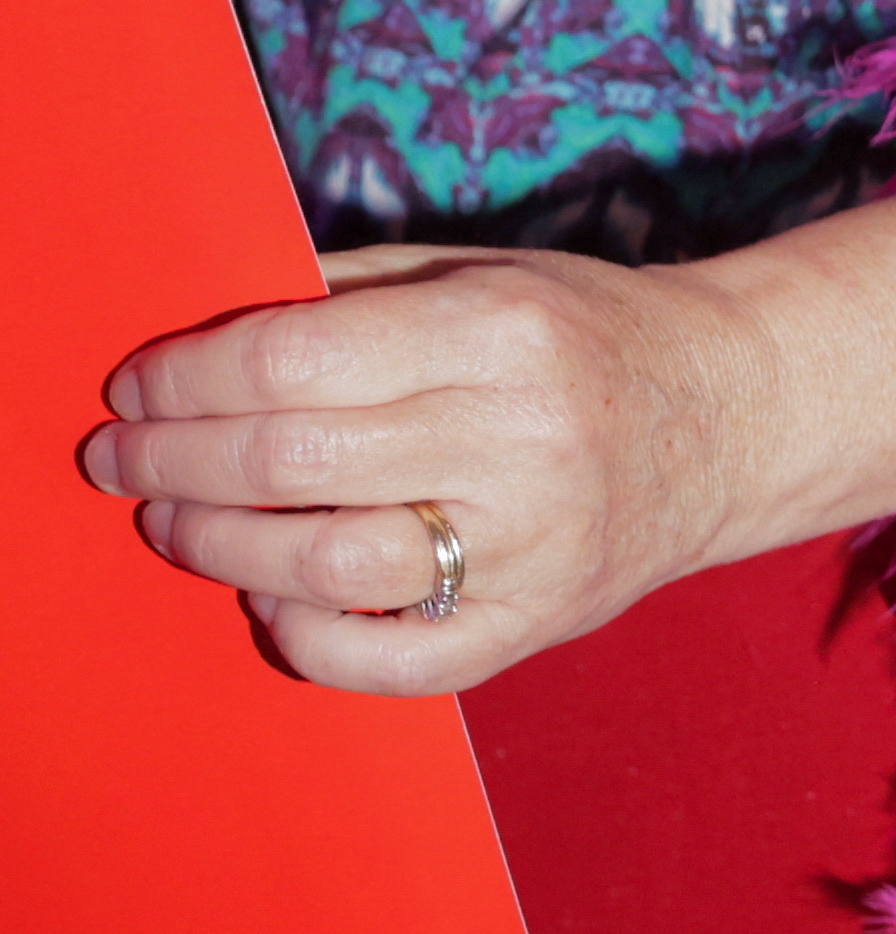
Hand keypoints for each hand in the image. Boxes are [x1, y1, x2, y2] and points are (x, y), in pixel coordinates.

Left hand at [84, 248, 770, 693]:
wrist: (736, 415)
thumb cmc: (586, 335)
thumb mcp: (481, 274)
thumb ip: (348, 295)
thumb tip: (198, 336)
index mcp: (501, 330)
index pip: (290, 357)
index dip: (184, 377)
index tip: (137, 388)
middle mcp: (522, 436)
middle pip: (289, 461)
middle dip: (171, 462)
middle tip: (122, 460)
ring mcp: (537, 541)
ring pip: (324, 565)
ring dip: (217, 547)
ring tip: (177, 523)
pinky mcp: (541, 621)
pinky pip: (391, 659)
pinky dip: (305, 639)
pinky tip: (272, 601)